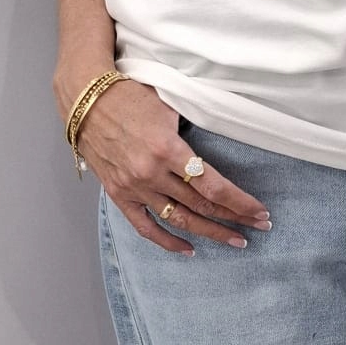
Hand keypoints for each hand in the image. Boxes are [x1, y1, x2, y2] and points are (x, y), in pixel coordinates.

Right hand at [75, 80, 271, 253]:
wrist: (85, 98)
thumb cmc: (129, 94)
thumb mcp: (168, 104)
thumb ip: (193, 128)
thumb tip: (221, 146)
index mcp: (167, 148)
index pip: (213, 185)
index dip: (240, 202)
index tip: (260, 211)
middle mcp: (151, 173)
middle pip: (201, 204)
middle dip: (234, 217)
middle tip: (259, 227)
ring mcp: (134, 187)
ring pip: (179, 219)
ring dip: (211, 232)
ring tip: (236, 241)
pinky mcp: (119, 194)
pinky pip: (146, 227)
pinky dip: (168, 242)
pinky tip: (189, 250)